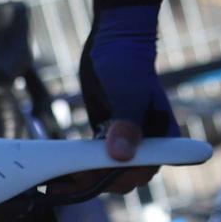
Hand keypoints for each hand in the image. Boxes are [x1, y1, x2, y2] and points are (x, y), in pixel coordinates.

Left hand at [70, 2, 175, 194]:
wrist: (114, 41)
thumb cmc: (127, 61)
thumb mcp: (126, 92)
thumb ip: (126, 123)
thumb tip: (120, 156)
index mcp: (163, 135)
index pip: (144, 171)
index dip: (118, 177)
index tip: (90, 172)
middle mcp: (147, 142)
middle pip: (124, 178)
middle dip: (96, 180)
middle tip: (67, 173)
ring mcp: (127, 141)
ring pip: (107, 173)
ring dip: (84, 178)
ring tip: (57, 176)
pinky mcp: (108, 136)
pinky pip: (95, 161)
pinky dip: (79, 166)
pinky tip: (59, 167)